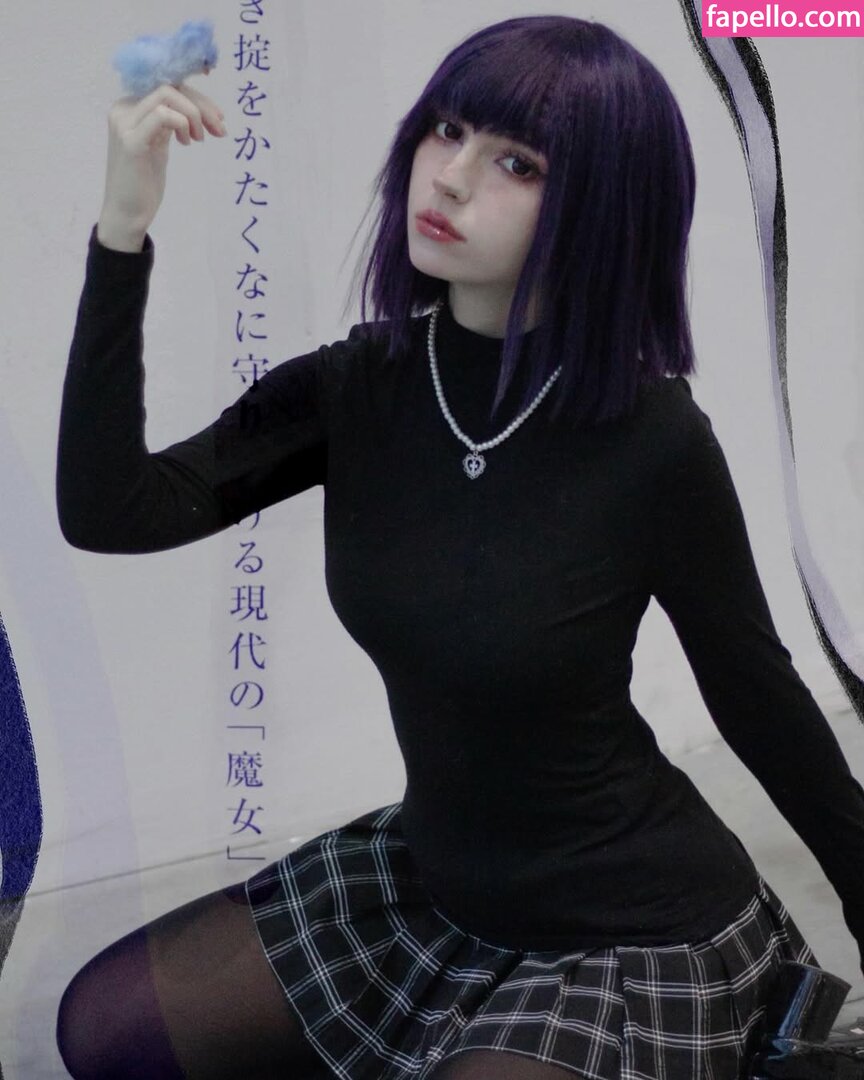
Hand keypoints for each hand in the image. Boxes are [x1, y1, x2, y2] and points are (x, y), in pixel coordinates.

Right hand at [98, 82, 225, 239]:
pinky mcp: (131, 141)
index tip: (218, 120)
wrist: (126, 214)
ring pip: (167, 95)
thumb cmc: (143, 184)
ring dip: (194, 114)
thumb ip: (169, 124)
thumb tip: (197, 109)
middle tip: (220, 130)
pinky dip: (183, 123)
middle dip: (202, 106)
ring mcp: (124, 123)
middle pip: (170, 87)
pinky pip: (163, 116)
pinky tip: (187, 143)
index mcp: (129, 108)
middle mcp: (123, 109)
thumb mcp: (157, 145)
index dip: (197, 99)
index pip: (167, 87)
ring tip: (200, 139)